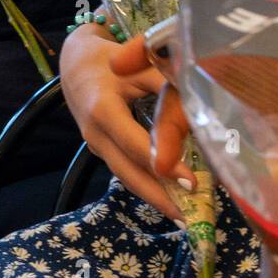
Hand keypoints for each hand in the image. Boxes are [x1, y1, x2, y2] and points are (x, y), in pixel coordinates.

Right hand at [59, 25, 179, 220]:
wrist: (75, 63)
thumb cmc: (112, 60)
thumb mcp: (139, 64)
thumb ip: (167, 85)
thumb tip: (203, 108)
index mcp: (103, 110)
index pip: (135, 145)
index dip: (163, 165)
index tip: (192, 182)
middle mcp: (96, 134)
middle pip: (128, 172)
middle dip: (159, 197)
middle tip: (191, 217)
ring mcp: (96, 146)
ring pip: (126, 176)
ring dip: (154, 197)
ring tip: (185, 215)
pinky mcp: (102, 150)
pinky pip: (125, 171)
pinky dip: (147, 185)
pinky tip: (171, 197)